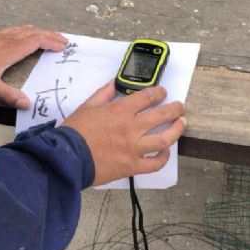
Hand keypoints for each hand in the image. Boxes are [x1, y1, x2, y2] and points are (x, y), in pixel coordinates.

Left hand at [0, 25, 66, 108]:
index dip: (52, 42)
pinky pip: (15, 29)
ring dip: (40, 31)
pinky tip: (25, 32)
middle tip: (65, 41)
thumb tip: (27, 104)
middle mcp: (8, 39)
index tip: (64, 46)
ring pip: (25, 29)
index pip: (37, 40)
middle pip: (34, 32)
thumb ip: (8, 95)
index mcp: (11, 49)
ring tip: (51, 36)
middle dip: (51, 35)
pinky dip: (27, 30)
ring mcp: (0, 36)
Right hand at [61, 82, 185, 185]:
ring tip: (182, 124)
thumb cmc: (75, 131)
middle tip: (180, 107)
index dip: (158, 92)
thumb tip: (115, 83)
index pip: (147, 97)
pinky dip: (163, 157)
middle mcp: (131, 127)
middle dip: (175, 109)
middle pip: (161, 115)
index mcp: (120, 110)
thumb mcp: (87, 106)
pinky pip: (154, 163)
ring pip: (164, 139)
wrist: (67, 158)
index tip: (163, 92)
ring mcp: (133, 148)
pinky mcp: (132, 166)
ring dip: (176, 130)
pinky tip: (166, 151)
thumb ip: (104, 93)